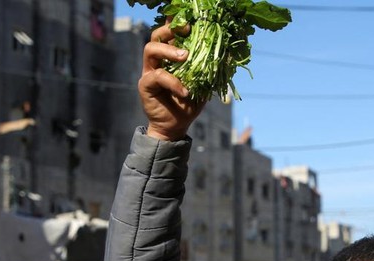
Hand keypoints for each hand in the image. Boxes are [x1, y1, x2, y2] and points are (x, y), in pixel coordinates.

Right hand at [140, 20, 205, 141]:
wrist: (176, 126)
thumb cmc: (189, 104)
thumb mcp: (204, 85)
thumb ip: (211, 70)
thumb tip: (227, 55)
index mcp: (171, 57)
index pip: (171, 34)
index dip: (177, 24)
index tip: (191, 21)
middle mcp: (158, 61)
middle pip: (156, 35)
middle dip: (170, 29)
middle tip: (187, 30)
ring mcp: (150, 71)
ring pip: (150, 49)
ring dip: (169, 50)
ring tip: (185, 56)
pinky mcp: (145, 85)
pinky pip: (157, 76)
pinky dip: (173, 82)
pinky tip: (185, 91)